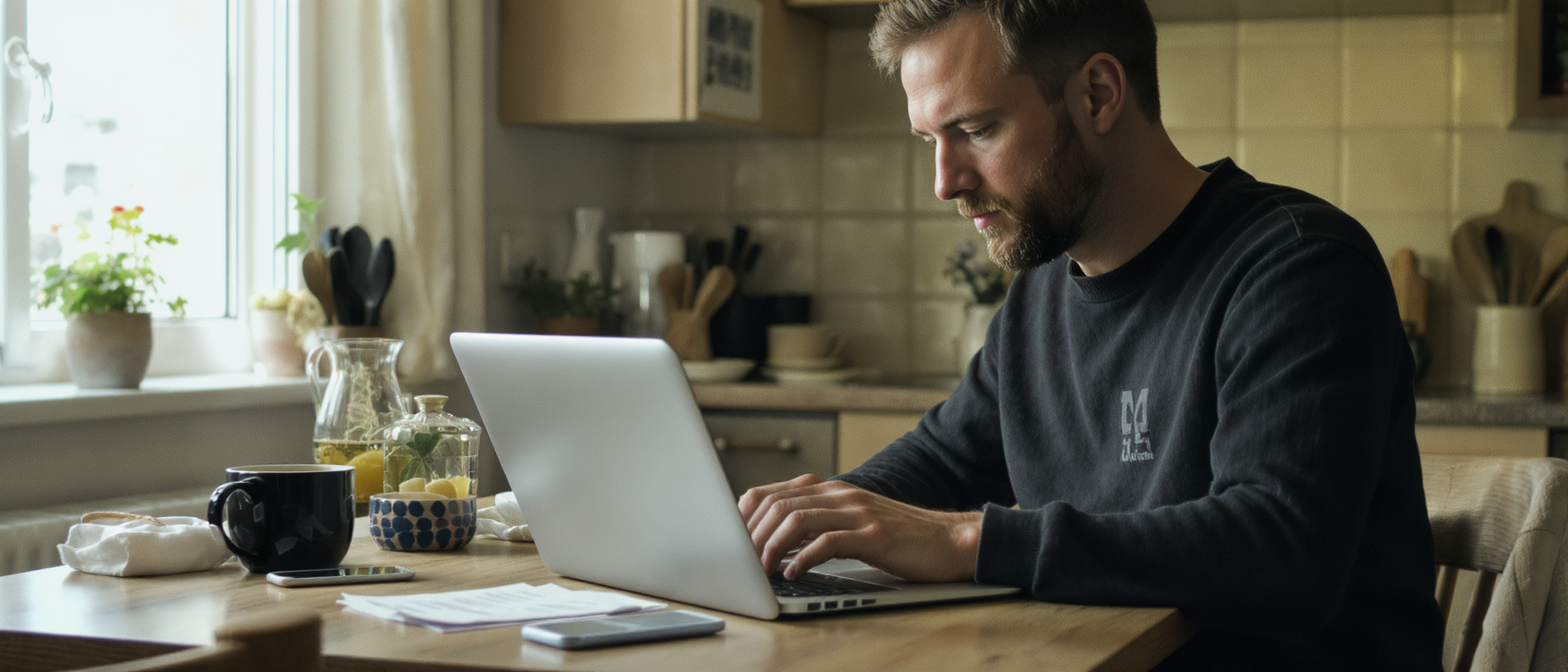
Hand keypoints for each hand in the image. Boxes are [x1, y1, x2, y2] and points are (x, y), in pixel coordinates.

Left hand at [738, 474, 982, 581]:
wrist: (949, 540)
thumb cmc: (899, 537)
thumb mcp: (852, 523)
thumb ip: (819, 525)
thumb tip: (776, 542)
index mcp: (831, 490)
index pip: (772, 492)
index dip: (744, 516)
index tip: (731, 541)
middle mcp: (840, 495)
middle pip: (778, 505)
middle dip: (751, 534)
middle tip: (740, 561)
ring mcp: (857, 512)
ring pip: (797, 519)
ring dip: (772, 546)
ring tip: (763, 570)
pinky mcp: (873, 534)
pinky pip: (828, 542)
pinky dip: (803, 559)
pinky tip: (794, 574)